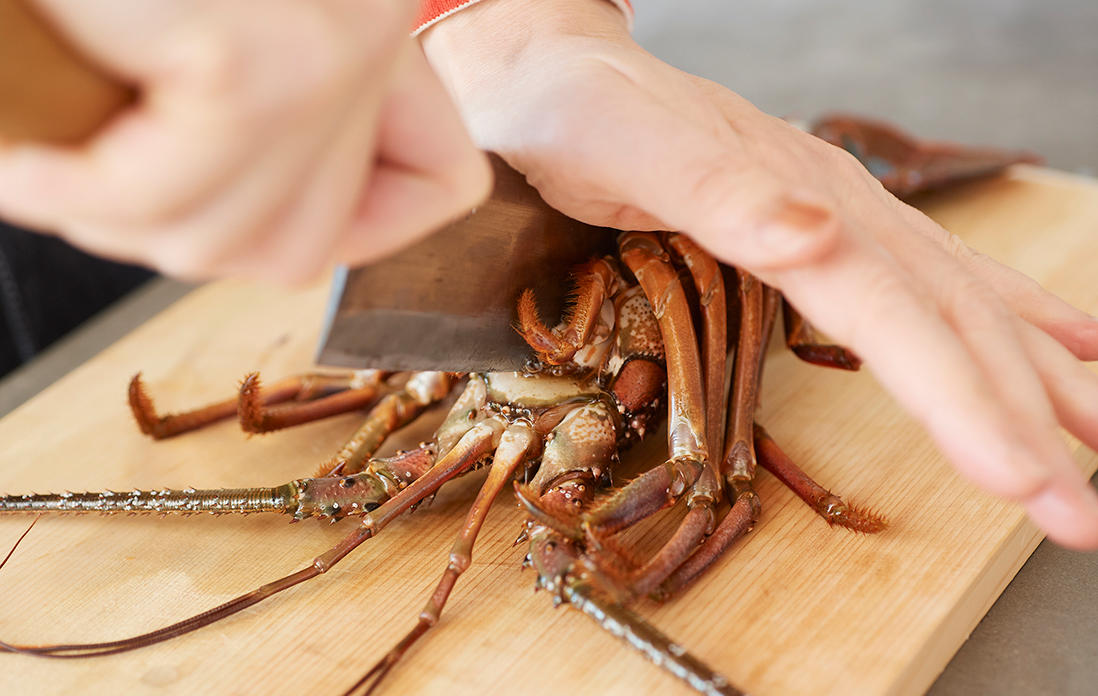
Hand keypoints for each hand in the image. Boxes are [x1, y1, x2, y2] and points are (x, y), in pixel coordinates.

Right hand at [0, 0, 489, 282]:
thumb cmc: (87, 9)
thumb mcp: (197, 48)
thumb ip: (261, 115)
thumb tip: (294, 242)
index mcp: (370, 21)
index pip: (443, 184)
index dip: (355, 224)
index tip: (248, 191)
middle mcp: (371, 27)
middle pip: (307, 244)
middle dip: (185, 234)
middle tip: (108, 173)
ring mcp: (326, 51)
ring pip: (233, 245)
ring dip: (120, 222)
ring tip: (58, 157)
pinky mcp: (249, 68)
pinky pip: (166, 204)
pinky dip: (69, 195)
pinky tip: (22, 163)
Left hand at [421, 0, 1097, 546]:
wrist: (559, 68)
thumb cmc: (572, 114)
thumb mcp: (624, 145)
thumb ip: (718, 193)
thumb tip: (818, 240)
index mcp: (793, 200)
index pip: (894, 315)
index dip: (958, 400)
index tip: (1023, 480)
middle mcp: (838, 206)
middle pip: (949, 319)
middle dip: (1023, 420)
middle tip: (1084, 517)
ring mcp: (842, 209)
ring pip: (961, 300)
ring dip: (1036, 378)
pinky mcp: (829, 217)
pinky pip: (939, 273)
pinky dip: (1009, 315)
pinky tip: (1063, 344)